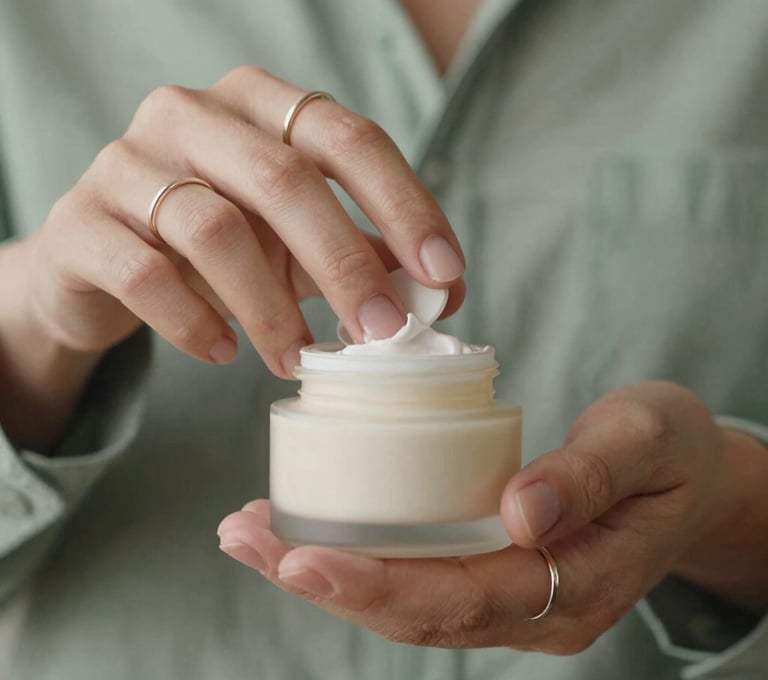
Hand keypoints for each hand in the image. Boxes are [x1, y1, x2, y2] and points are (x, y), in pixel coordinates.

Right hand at [0, 67, 464, 448]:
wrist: (102, 262)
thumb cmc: (217, 246)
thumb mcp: (296, 243)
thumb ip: (365, 253)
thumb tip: (446, 291)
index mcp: (260, 106)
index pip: (347, 137)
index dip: (402, 203)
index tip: (444, 273)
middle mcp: (192, 115)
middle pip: (284, 179)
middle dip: (345, 262)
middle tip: (380, 333)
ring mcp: (128, 162)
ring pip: (214, 228)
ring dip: (269, 306)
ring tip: (297, 360)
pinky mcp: (82, 223)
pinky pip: (144, 273)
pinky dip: (193, 322)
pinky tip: (221, 352)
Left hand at [218, 381, 767, 651]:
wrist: (687, 473)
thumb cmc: (668, 450)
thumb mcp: (646, 439)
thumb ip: (590, 475)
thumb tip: (520, 512)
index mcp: (576, 583)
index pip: (462, 597)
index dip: (378, 583)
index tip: (300, 558)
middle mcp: (536, 608)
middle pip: (415, 611)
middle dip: (323, 580)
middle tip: (245, 538)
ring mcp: (513, 598)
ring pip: (405, 600)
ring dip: (323, 571)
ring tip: (250, 534)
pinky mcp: (493, 570)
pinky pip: (415, 576)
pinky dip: (354, 557)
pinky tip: (305, 531)